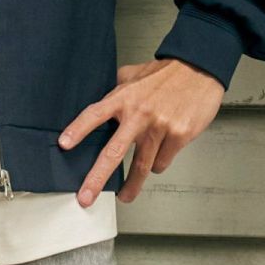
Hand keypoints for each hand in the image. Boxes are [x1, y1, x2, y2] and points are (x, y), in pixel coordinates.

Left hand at [58, 58, 224, 206]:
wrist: (201, 67)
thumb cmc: (167, 74)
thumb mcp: (136, 74)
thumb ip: (118, 87)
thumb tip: (102, 97)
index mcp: (124, 98)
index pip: (95, 114)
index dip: (78, 129)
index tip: (64, 144)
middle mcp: (139, 114)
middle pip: (113, 152)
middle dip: (97, 178)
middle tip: (86, 197)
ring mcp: (160, 126)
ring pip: (141, 167)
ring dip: (132, 186)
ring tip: (125, 196)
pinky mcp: (178, 135)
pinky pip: (162, 162)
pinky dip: (158, 164)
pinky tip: (159, 156)